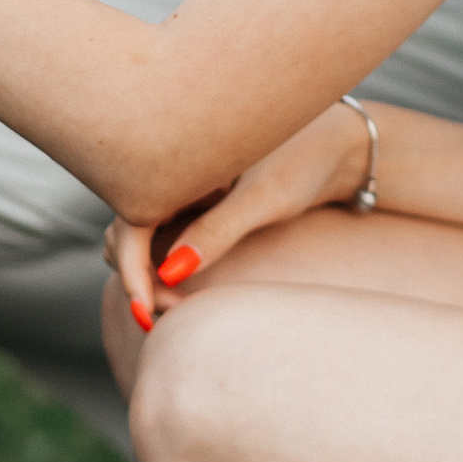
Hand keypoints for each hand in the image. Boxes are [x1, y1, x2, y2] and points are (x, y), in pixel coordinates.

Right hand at [104, 100, 370, 326]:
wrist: (339, 147)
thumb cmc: (307, 160)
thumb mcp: (266, 196)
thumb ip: (219, 230)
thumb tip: (170, 272)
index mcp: (176, 158)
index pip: (129, 221)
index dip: (132, 270)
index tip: (148, 311)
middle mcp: (169, 174)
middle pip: (124, 235)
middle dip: (139, 279)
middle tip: (172, 314)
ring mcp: (177, 191)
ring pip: (136, 241)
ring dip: (147, 277)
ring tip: (181, 305)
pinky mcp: (190, 206)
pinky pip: (157, 240)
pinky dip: (162, 270)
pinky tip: (185, 290)